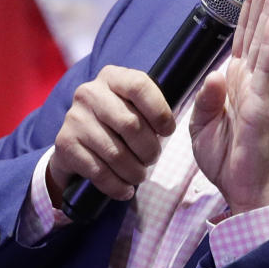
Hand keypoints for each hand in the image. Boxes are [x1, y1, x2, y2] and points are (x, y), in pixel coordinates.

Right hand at [47, 65, 176, 204]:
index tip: (168, 130)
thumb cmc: (119, 124)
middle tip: (152, 158)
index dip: (159, 111)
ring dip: (134, 171)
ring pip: (115, 152)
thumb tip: (204, 94)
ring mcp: (74, 118)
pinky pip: (98, 171)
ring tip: (140, 175)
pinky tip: (124, 189)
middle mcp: (89, 92)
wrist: (76, 146)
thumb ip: (159, 104)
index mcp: (112, 77)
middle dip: (149, 149)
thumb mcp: (137, 107)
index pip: (140, 86)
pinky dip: (116, 186)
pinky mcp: (64, 144)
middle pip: (130, 124)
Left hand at [190, 0, 268, 213]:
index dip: (247, 5)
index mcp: (235, 81)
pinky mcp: (262, 105)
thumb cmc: (227, 160)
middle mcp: (250, 79)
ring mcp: (259, 90)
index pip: (241, 34)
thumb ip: (206, 99)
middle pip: (256, 28)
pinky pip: (266, 70)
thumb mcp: (201, 127)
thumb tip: (217, 75)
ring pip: (265, 42)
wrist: (243, 192)